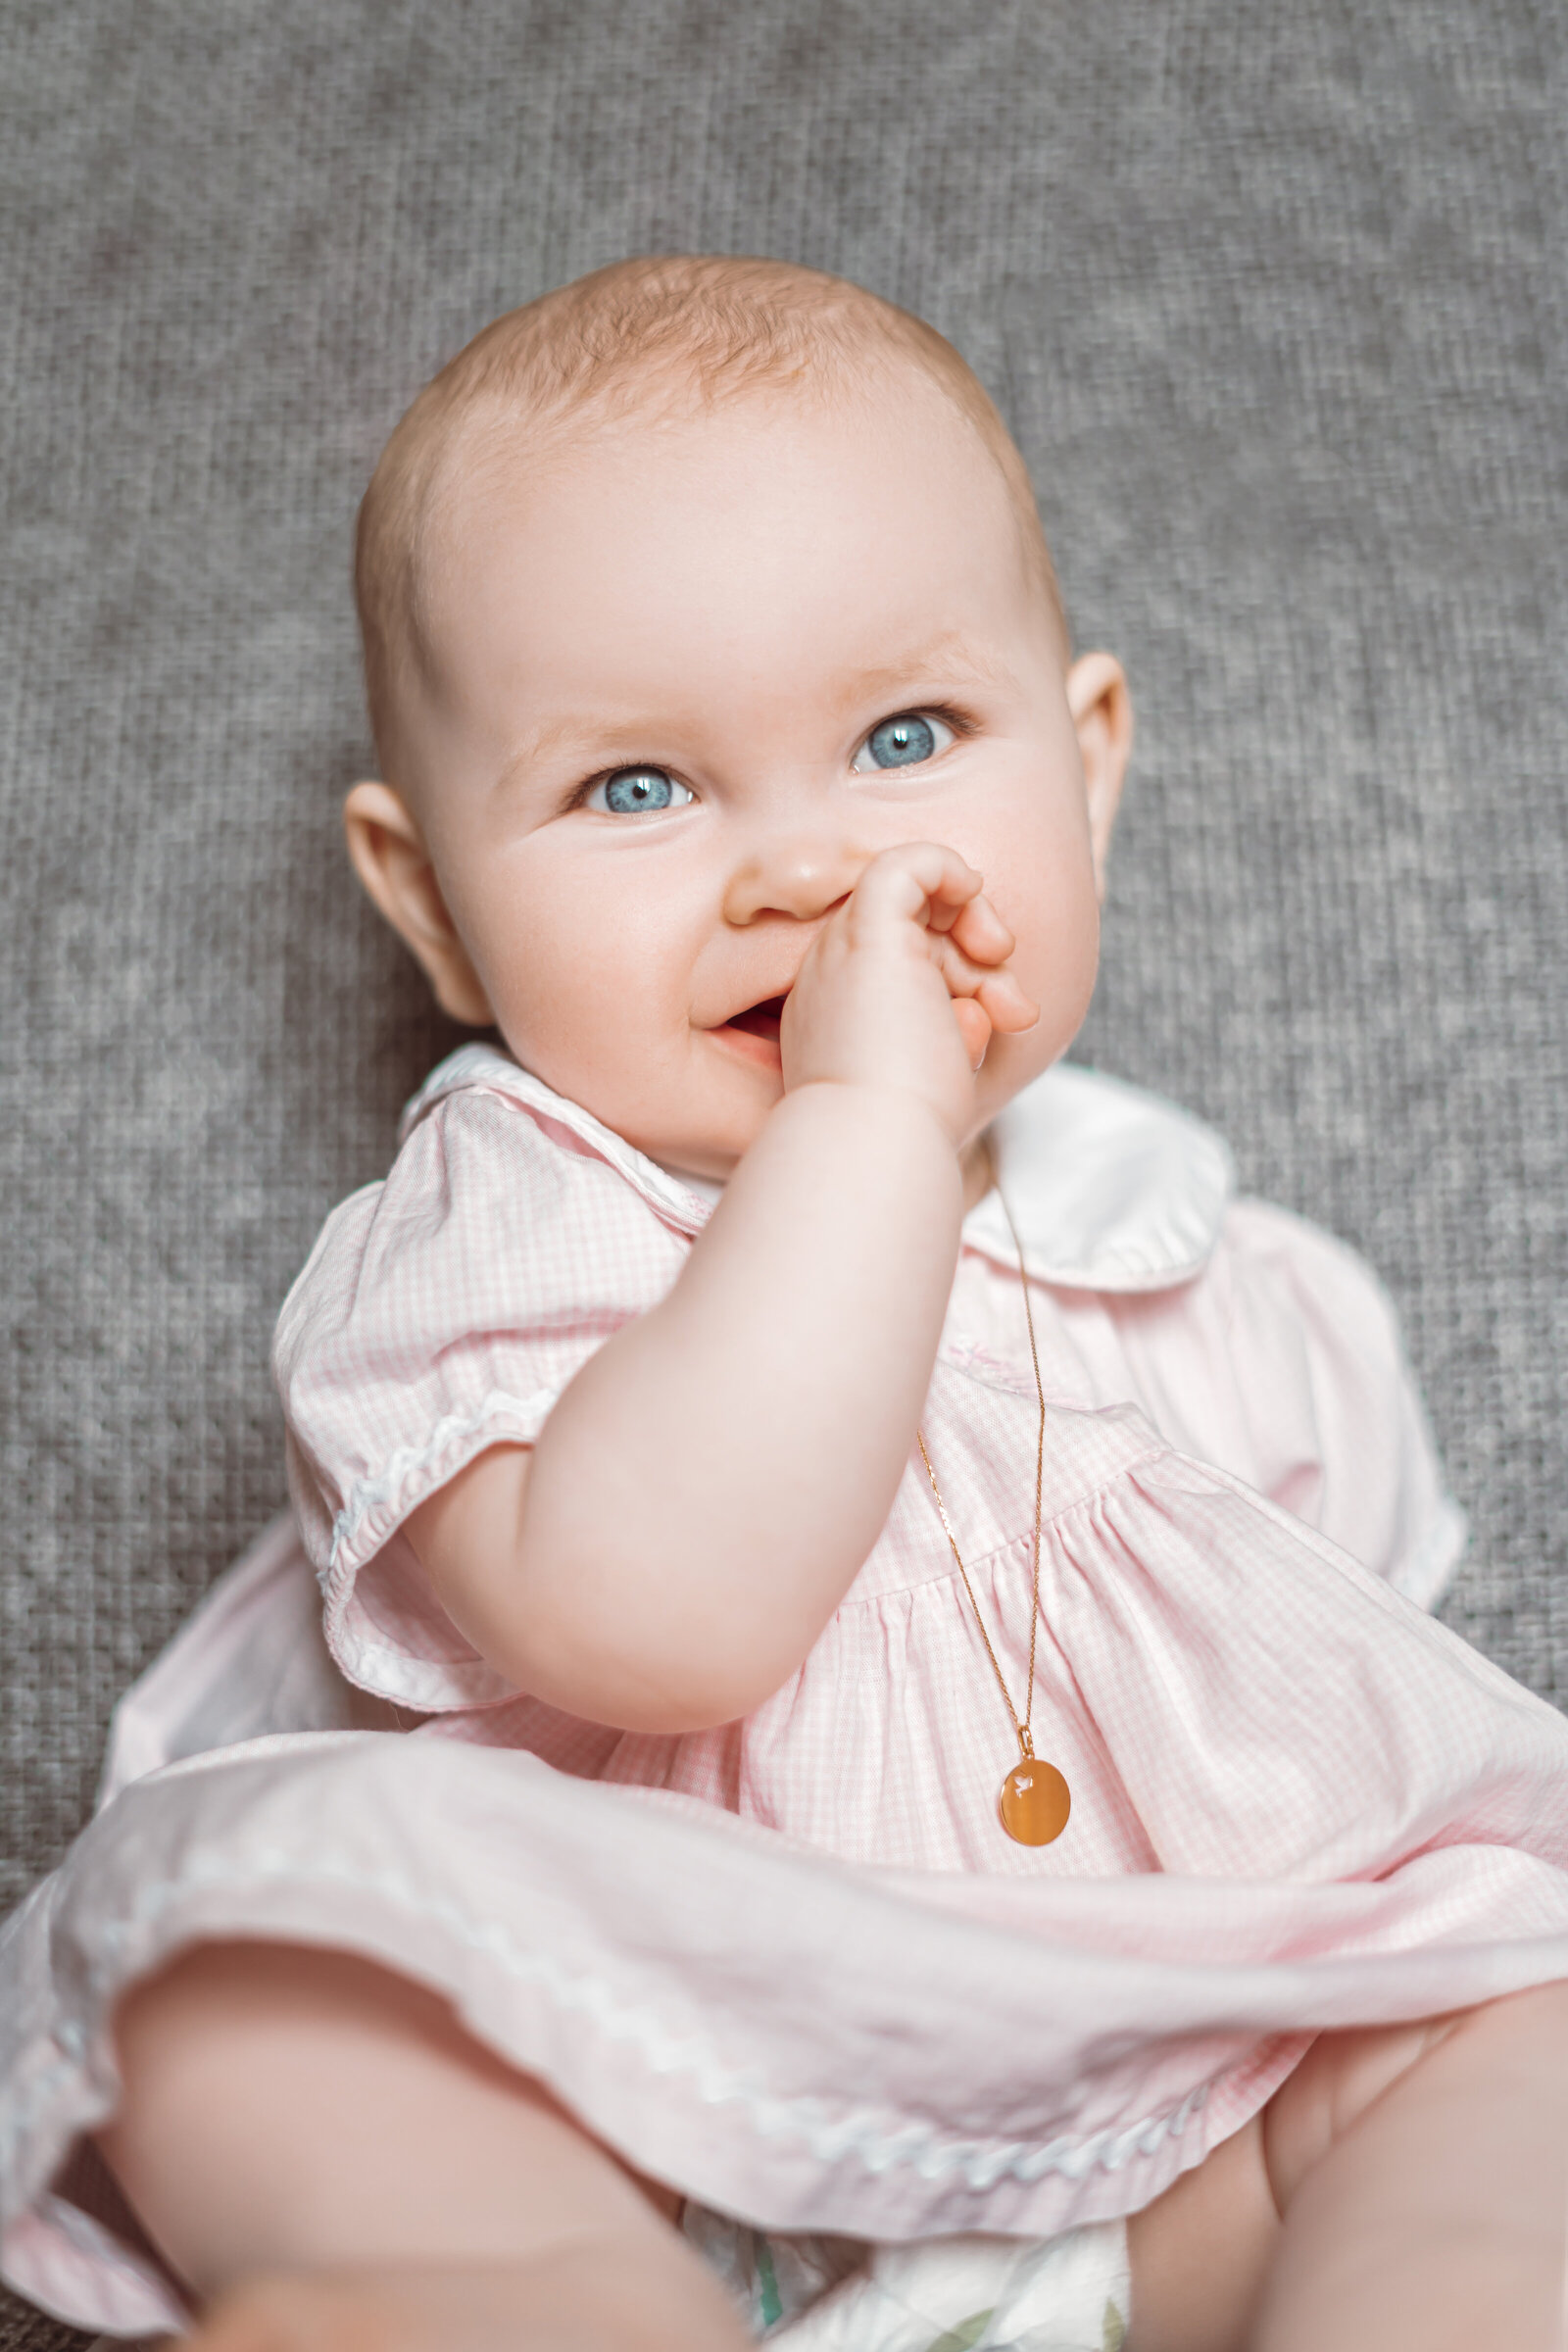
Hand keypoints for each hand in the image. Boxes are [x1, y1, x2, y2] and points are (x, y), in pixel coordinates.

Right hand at [779, 842, 1037, 1141]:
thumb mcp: (940, 1079)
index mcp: (840, 1017)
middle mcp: (832, 980)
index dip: (965, 980)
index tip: (1007, 1019)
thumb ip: (956, 1039)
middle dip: (977, 958)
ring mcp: (843, 952)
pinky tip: (974, 893)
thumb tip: (979, 1011)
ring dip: (972, 919)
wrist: (874, 1145)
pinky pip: (903, 865)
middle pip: (913, 932)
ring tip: (1001, 965)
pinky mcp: (866, 932)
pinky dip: (946, 868)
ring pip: (911, 895)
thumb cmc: (903, 1135)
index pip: (903, 968)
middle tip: (1015, 1006)